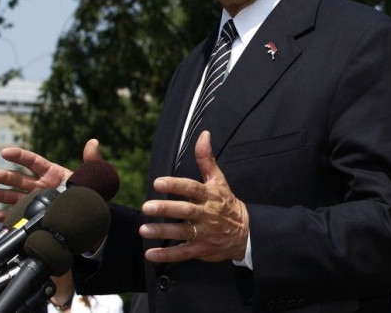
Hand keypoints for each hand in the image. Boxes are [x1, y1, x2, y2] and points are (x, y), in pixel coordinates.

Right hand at [0, 139, 103, 221]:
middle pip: (19, 179)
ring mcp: (37, 201)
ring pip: (15, 196)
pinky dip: (6, 216)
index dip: (19, 156)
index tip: (5, 152)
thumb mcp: (94, 176)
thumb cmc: (93, 194)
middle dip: (5, 177)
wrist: (95, 218)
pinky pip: (18, 216)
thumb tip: (94, 142)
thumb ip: (92, 160)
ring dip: (1, 195)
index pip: (33, 162)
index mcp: (53, 173)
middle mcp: (41, 186)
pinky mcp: (36, 216)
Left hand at [139, 131, 248, 262]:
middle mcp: (206, 214)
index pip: (192, 188)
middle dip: (166, 209)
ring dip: (163, 232)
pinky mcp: (201, 249)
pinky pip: (183, 253)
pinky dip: (167, 255)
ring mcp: (204, 233)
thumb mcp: (219, 180)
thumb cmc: (226, 203)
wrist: (246, 232)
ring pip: (183, 232)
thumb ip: (207, 159)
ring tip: (144, 229)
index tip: (158, 182)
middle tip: (147, 207)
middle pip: (186, 211)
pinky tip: (151, 254)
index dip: (176, 185)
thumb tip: (204, 134)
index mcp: (209, 196)